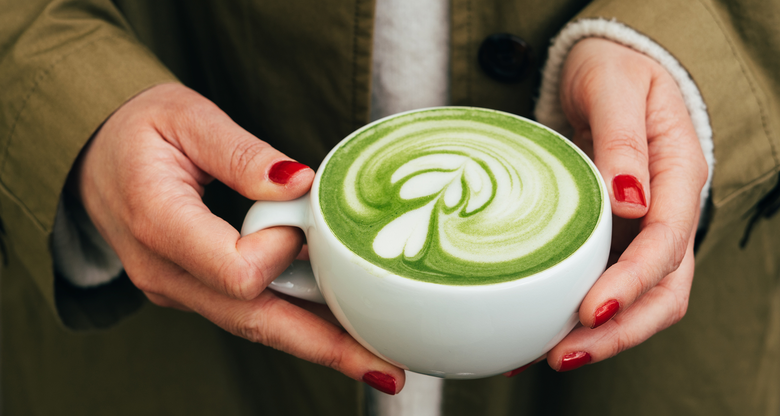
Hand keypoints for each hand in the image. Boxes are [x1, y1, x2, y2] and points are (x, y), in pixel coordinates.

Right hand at [73, 83, 404, 393]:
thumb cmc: (138, 132)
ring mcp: (179, 290)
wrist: (94, 157)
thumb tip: (300, 184)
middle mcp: (166, 273)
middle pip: (256, 323)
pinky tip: (335, 331)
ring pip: (256, 327)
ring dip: (316, 344)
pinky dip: (294, 324)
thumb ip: (242, 153)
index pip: (236, 272)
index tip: (301, 218)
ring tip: (374, 357)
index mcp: (159, 224)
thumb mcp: (187, 117)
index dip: (282, 251)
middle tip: (385, 367)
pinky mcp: (193, 291)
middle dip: (324, 346)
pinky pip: (248, 314)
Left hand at [545, 38, 707, 370]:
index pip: (666, 242)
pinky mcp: (614, 239)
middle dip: (619, 331)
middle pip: (663, 290)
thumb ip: (622, 139)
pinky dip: (577, 317)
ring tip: (547, 356)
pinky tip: (538, 335)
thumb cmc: (609, 72)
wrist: (601, 73)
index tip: (592, 309)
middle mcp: (668, 211)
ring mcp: (644, 230)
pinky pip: (606, 285)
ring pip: (640, 300)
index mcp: (680, 175)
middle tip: (564, 354)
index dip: (632, 282)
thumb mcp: (613, 87)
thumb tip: (631, 201)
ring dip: (600, 336)